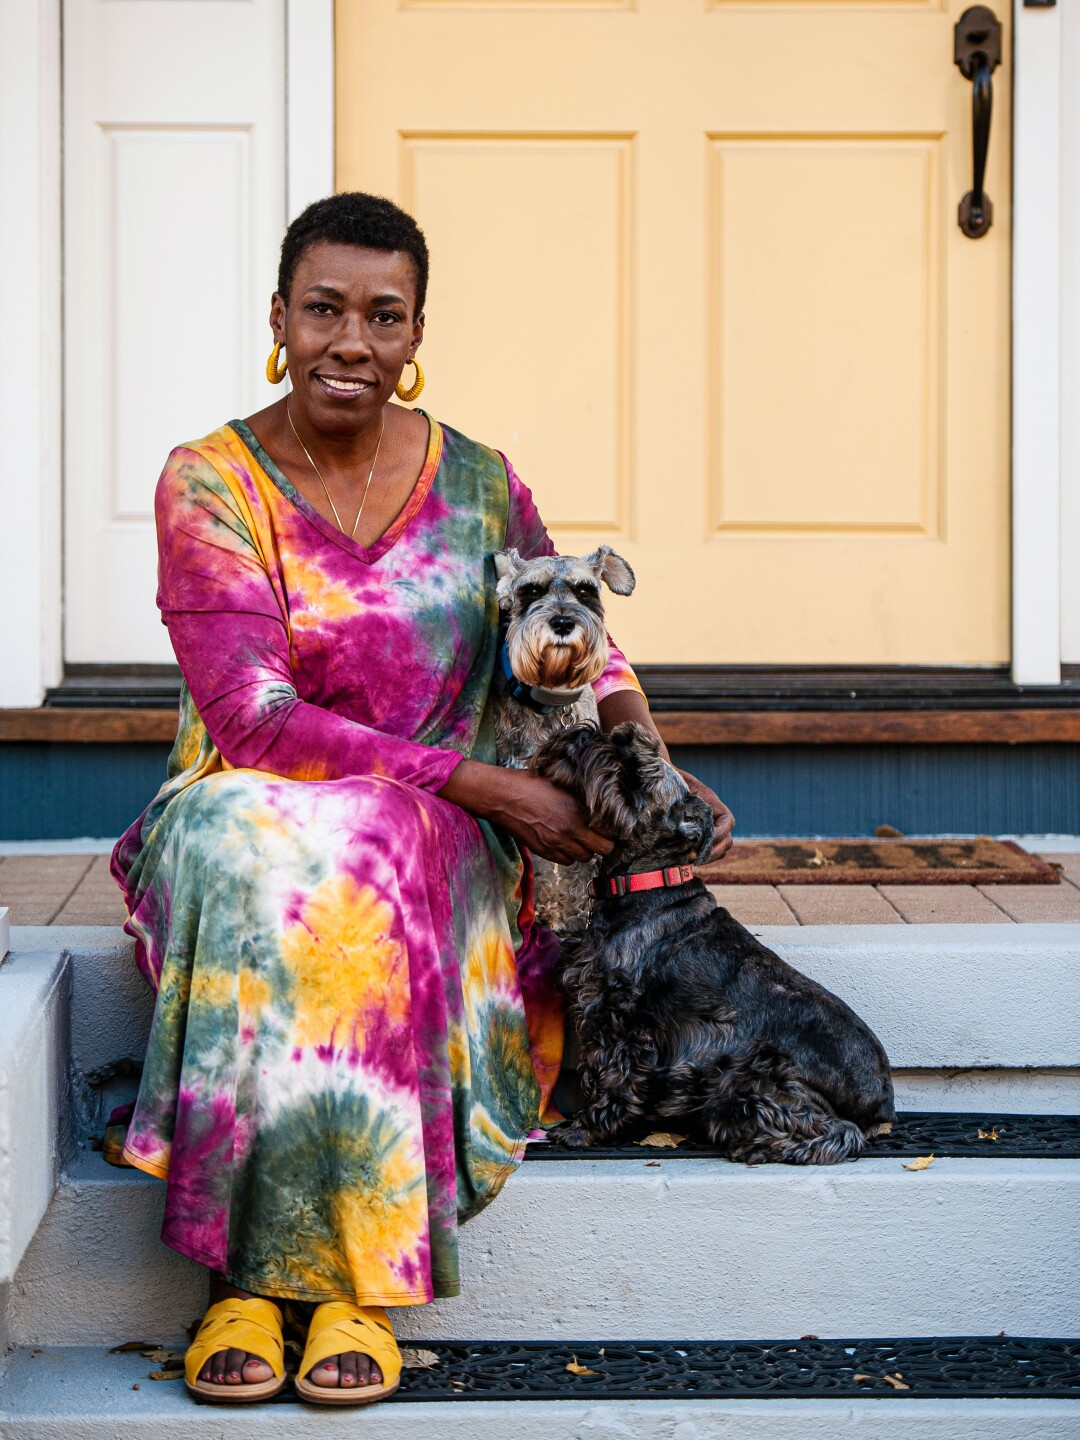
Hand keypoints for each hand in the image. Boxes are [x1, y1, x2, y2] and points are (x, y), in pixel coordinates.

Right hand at [438, 761, 613, 863]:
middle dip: (605, 842)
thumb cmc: (529, 784)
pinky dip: (569, 854)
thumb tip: (600, 804)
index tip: (612, 825)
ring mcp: (557, 843)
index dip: (614, 828)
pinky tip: (565, 842)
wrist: (501, 796)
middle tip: (601, 834)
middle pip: (604, 849)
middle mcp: (571, 829)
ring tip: (580, 836)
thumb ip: (581, 798)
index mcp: (578, 810)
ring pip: (585, 857)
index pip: (610, 830)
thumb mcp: (561, 784)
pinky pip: (567, 861)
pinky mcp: (544, 851)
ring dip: (586, 848)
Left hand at [678, 770, 734, 860]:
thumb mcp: (680, 784)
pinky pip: (709, 853)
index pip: (728, 821)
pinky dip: (701, 858)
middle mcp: (715, 819)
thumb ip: (684, 795)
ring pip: (720, 849)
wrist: (665, 784)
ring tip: (690, 859)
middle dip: (713, 851)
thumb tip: (682, 810)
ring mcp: (709, 829)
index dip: (720, 833)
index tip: (703, 840)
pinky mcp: (700, 838)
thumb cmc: (673, 782)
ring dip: (707, 857)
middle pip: (727, 840)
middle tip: (694, 856)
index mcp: (713, 804)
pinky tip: (686, 859)